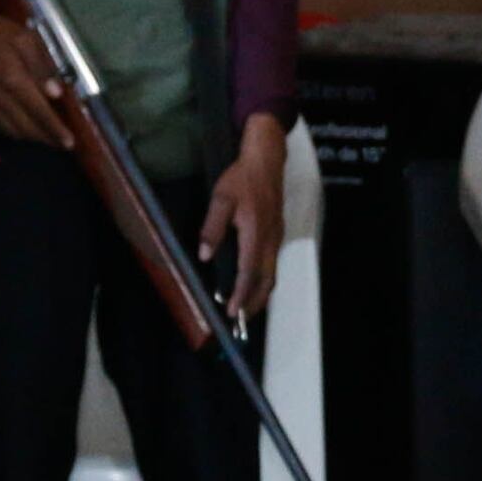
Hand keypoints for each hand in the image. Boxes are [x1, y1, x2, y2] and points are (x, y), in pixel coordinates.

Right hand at [0, 8, 67, 145]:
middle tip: (65, 145)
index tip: (70, 143)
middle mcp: (1, 98)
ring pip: (14, 132)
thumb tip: (56, 93)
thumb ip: (41, 67)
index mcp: (14, 80)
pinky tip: (27, 133)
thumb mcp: (26, 40)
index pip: (40, 112)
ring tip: (50, 141)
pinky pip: (1, 127)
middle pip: (28, 128)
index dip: (56, 129)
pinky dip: (17, 134)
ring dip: (33, 140)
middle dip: (48, 140)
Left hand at [198, 117, 289, 318]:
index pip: (249, 273)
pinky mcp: (277, 233)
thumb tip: (204, 255)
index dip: (241, 295)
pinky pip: (272, 263)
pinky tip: (253, 281)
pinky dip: (263, 279)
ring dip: (260, 293)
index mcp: (256, 234)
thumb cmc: (241, 178)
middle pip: (266, 281)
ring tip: (247, 307)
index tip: (231, 312)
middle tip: (241, 320)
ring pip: (271, 273)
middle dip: (254, 303)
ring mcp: (276, 237)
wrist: (266, 160)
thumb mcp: (220, 200)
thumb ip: (212, 228)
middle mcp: (270, 240)